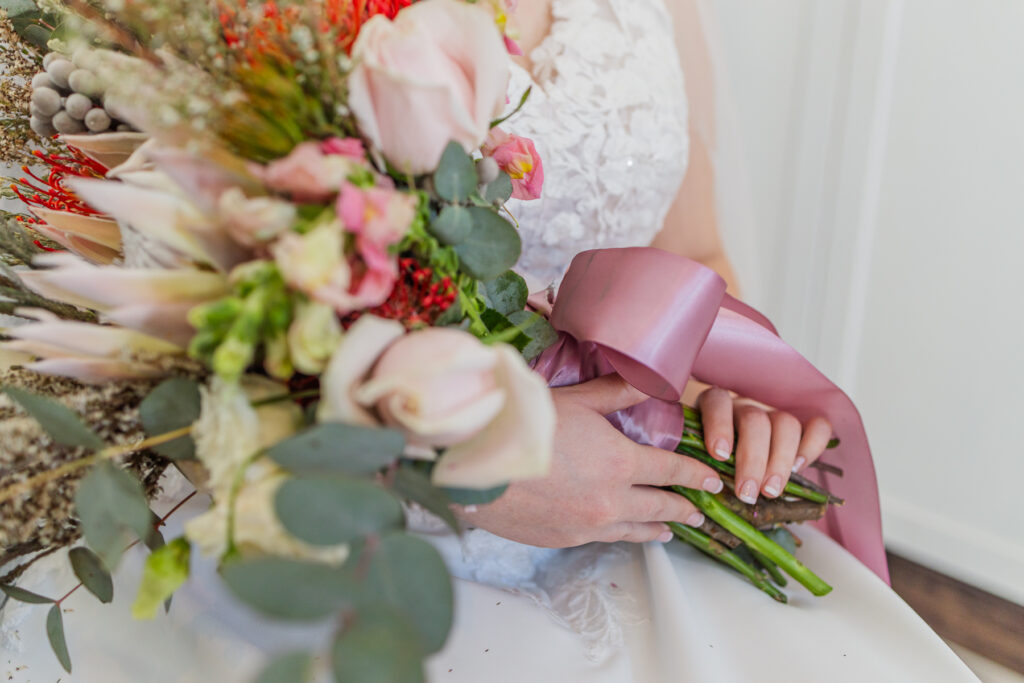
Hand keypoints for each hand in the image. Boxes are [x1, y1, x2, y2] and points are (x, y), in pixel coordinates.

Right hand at [461, 375, 724, 547]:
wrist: (476, 465)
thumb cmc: (523, 425)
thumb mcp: (576, 400)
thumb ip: (616, 393)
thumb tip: (647, 379)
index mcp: (621, 463)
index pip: (672, 472)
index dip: (696, 476)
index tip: (712, 482)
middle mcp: (611, 500)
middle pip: (660, 507)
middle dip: (684, 508)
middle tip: (700, 512)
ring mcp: (588, 525)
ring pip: (635, 530)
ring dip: (658, 529)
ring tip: (671, 531)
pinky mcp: (564, 539)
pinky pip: (604, 539)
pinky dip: (623, 536)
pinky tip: (624, 534)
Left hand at [697, 387, 832, 504]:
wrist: (730, 460)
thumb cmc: (707, 463)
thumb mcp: (697, 459)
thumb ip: (697, 465)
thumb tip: (700, 486)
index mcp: (715, 407)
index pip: (718, 403)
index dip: (719, 426)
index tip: (719, 455)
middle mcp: (746, 407)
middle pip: (755, 421)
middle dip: (753, 459)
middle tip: (747, 493)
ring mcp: (774, 415)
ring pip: (785, 423)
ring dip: (780, 460)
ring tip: (770, 491)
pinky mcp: (800, 426)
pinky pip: (818, 426)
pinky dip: (813, 445)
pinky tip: (799, 468)